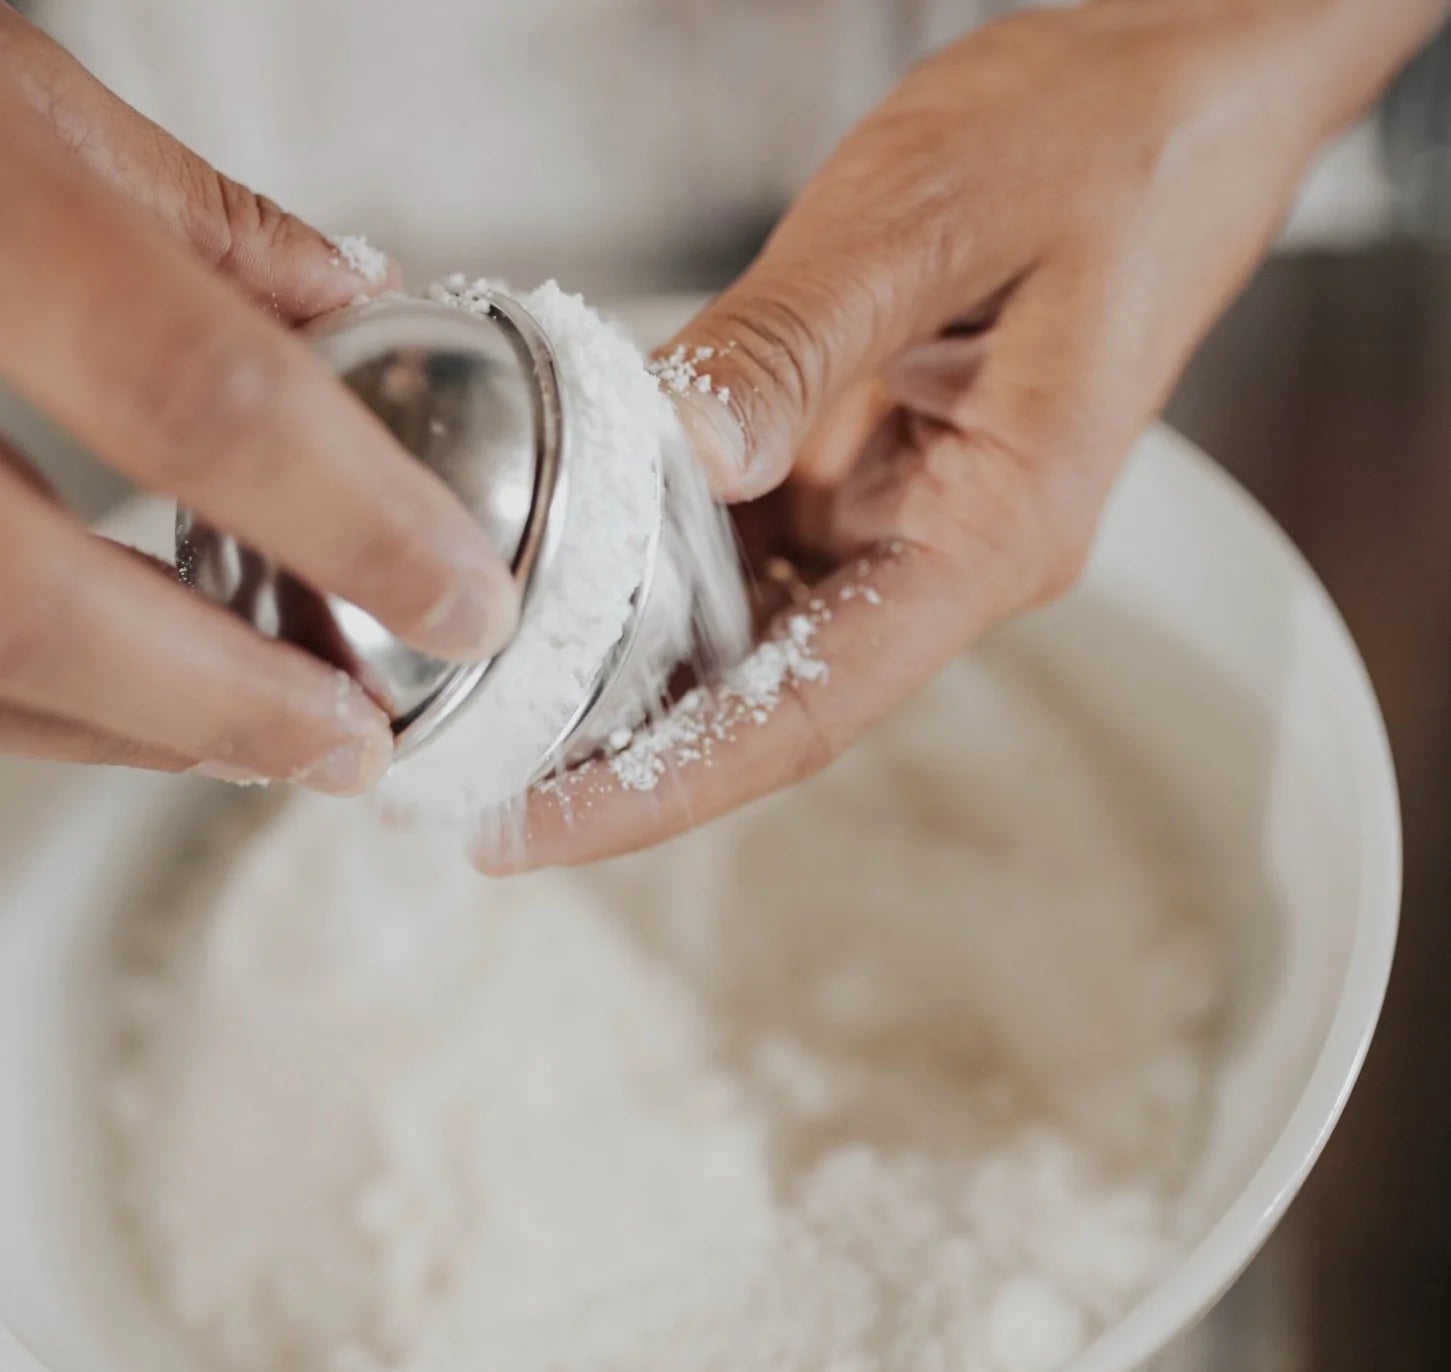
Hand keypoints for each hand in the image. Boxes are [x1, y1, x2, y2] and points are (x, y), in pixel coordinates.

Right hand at [0, 9, 517, 791]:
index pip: (203, 399)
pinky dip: (33, 698)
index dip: (358, 526)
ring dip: (129, 728)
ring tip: (261, 738)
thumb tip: (356, 300)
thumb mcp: (2, 80)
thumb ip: (184, 217)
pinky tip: (124, 702)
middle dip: (227, 704)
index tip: (464, 603)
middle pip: (41, 602)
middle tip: (354, 746)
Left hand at [491, 0, 1440, 868]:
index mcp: (992, 530)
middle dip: (623, 751)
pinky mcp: (879, 469)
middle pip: (771, 698)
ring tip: (498, 694)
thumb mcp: (930, 215)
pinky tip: (576, 566)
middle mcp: (950, 553)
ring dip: (634, 665)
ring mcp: (913, 517)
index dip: (664, 784)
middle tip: (476, 780)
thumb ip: (795, 340)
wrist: (1182, 93)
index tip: (537, 828)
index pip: (808, 709)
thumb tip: (683, 449)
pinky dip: (666, 563)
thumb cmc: (1103, 141)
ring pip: (758, 630)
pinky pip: (761, 546)